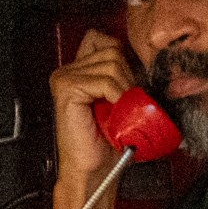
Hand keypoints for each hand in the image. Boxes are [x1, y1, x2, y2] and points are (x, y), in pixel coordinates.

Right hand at [48, 27, 138, 205]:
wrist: (93, 170)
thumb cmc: (105, 141)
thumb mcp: (118, 100)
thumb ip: (121, 76)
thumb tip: (143, 59)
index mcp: (77, 71)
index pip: (102, 39)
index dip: (122, 58)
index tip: (127, 85)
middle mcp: (67, 71)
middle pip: (111, 50)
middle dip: (126, 77)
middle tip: (124, 105)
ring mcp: (64, 78)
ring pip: (111, 64)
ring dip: (123, 89)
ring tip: (120, 111)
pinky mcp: (67, 88)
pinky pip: (104, 81)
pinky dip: (116, 96)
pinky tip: (114, 113)